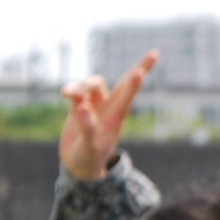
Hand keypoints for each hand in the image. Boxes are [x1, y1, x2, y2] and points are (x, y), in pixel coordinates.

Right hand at [59, 49, 158, 179]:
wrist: (79, 164)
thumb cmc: (89, 158)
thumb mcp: (89, 146)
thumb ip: (87, 127)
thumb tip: (83, 106)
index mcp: (115, 118)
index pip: (127, 97)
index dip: (134, 84)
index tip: (142, 72)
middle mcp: (108, 107)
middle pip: (124, 83)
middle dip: (139, 68)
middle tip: (155, 54)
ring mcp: (95, 105)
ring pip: (92, 84)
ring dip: (83, 85)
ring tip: (68, 94)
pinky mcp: (79, 105)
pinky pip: (76, 91)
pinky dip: (70, 89)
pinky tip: (64, 94)